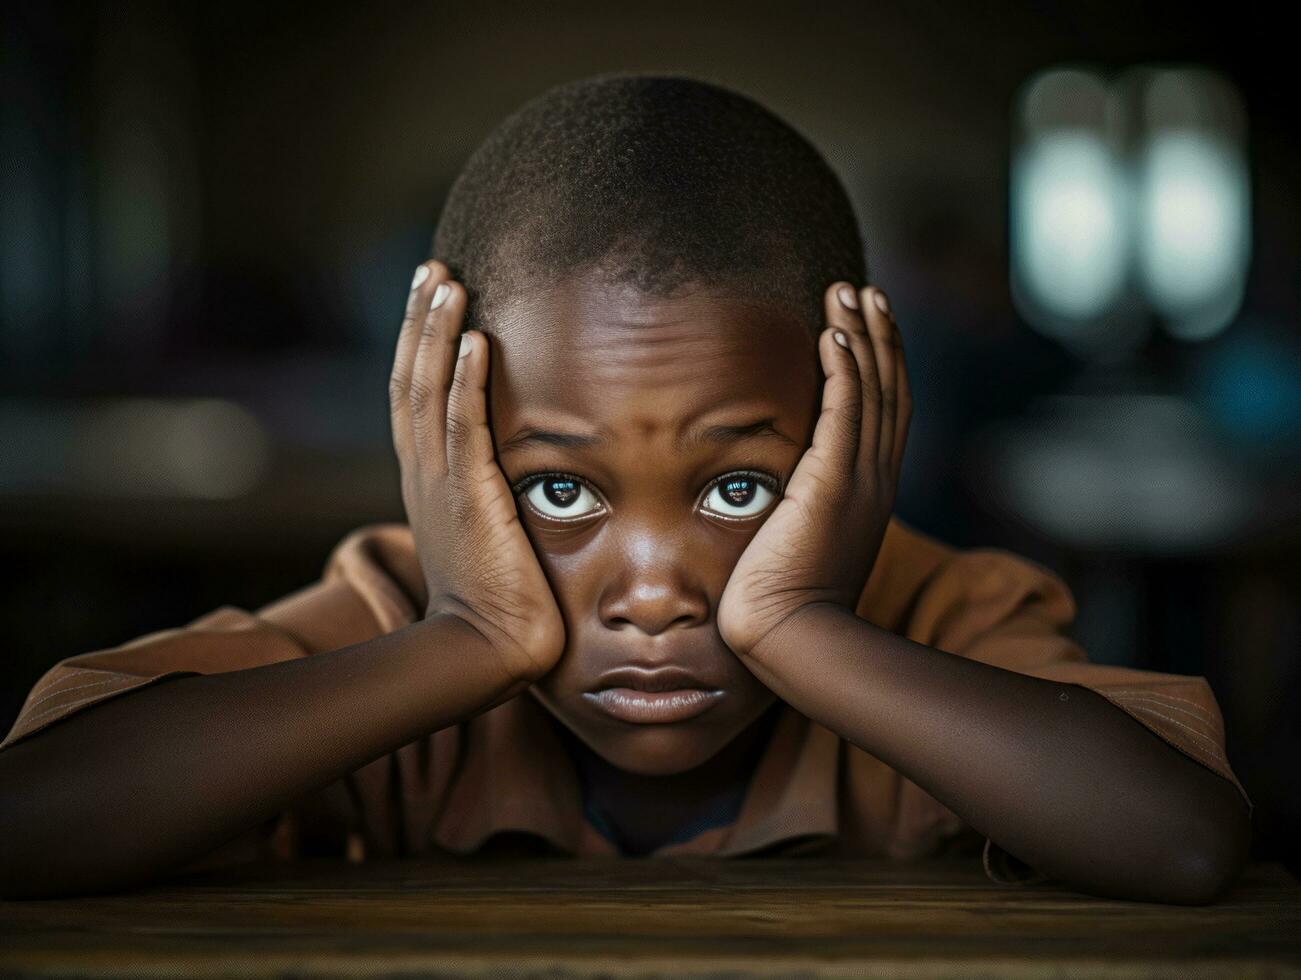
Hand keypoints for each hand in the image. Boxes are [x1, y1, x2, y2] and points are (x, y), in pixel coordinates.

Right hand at [389, 261, 566, 680]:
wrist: (488, 648)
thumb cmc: (499, 597)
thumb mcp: (486, 529)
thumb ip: (490, 490)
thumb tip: (514, 465)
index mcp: (427, 478)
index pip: (414, 396)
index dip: (419, 343)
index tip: (433, 296)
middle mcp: (424, 474)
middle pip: (409, 380)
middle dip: (419, 321)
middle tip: (432, 269)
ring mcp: (441, 485)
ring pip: (427, 392)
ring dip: (436, 334)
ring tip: (448, 282)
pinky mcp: (469, 500)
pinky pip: (463, 428)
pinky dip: (465, 382)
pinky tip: (474, 340)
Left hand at [716, 283, 910, 660]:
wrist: (792, 637)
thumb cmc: (784, 601)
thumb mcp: (803, 542)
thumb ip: (803, 506)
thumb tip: (781, 492)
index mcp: (870, 491)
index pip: (883, 413)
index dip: (880, 365)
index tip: (867, 324)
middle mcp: (875, 479)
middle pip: (887, 390)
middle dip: (878, 336)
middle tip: (864, 290)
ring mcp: (859, 480)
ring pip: (870, 392)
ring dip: (860, 338)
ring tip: (847, 294)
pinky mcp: (832, 484)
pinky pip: (844, 413)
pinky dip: (844, 371)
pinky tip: (834, 335)